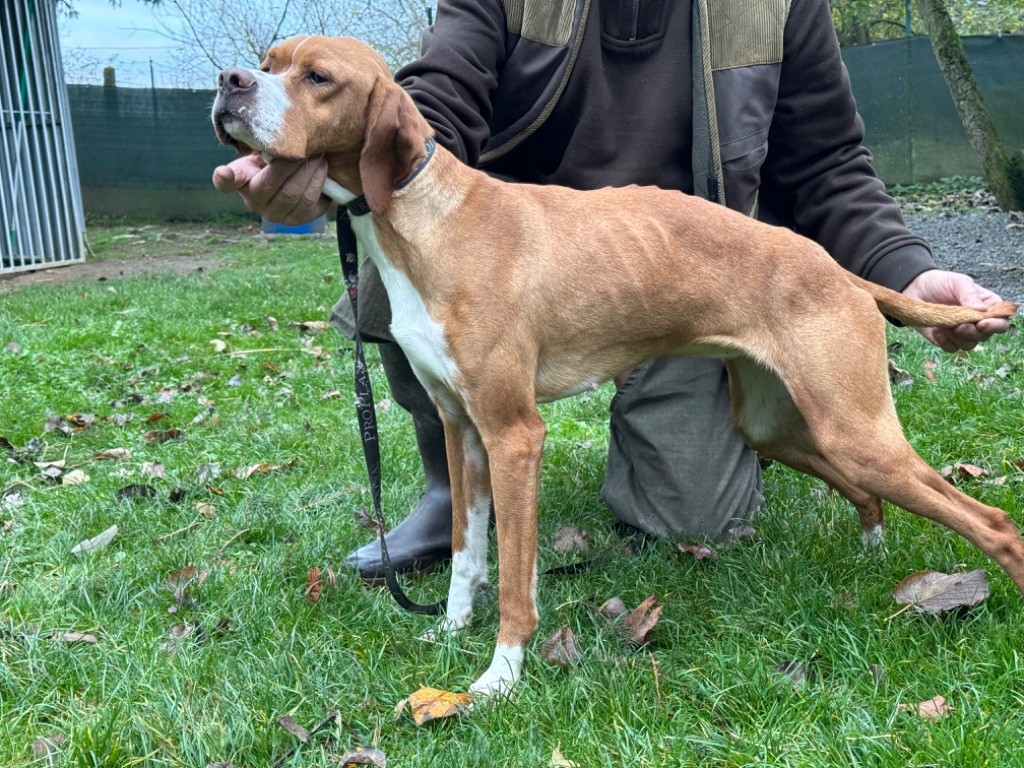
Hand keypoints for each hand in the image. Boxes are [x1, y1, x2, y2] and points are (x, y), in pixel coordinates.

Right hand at [212, 154, 331, 224]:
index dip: (225, 178)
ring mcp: (276, 215)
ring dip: (308, 171)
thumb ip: (264, 146)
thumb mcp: (266, 150)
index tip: (224, 172)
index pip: (226, 182)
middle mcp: (254, 203)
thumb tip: (275, 135)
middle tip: (305, 146)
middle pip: (270, 183)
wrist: (302, 177)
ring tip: (318, 155)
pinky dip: (318, 181)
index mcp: (241, 181)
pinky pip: (309, 201)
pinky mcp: (298, 220)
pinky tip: (322, 168)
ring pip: (292, 194)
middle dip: (291, 163)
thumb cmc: (278, 160)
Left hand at [902, 269, 1010, 351]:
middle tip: (959, 325)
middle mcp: (977, 322)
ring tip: (945, 324)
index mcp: (987, 307)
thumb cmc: (941, 283)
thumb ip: (969, 294)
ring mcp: (962, 332)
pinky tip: (936, 330)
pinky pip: (951, 348)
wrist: (915, 289)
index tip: (982, 323)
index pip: (1001, 321)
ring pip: (969, 345)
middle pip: (985, 336)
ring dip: (958, 337)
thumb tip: (982, 310)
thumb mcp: (957, 282)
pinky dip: (944, 342)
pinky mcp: (946, 339)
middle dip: (972, 333)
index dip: (996, 325)